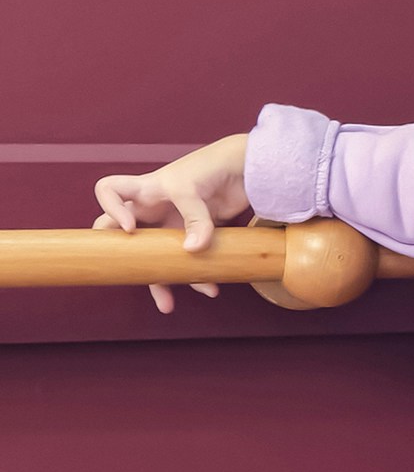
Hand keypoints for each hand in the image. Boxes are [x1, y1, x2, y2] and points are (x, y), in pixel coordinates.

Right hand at [92, 135, 252, 313]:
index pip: (109, 190)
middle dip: (122, 258)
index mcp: (145, 189)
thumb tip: (192, 251)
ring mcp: (172, 225)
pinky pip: (186, 262)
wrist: (247, 169)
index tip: (129, 229)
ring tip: (167, 304)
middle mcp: (153, 208)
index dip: (110, 210)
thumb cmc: (212, 166)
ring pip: (154, 257)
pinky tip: (208, 288)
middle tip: (128, 275)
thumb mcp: (195, 189)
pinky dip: (196, 277)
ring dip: (160, 280)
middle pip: (122, 234)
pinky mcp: (194, 236)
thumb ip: (195, 219)